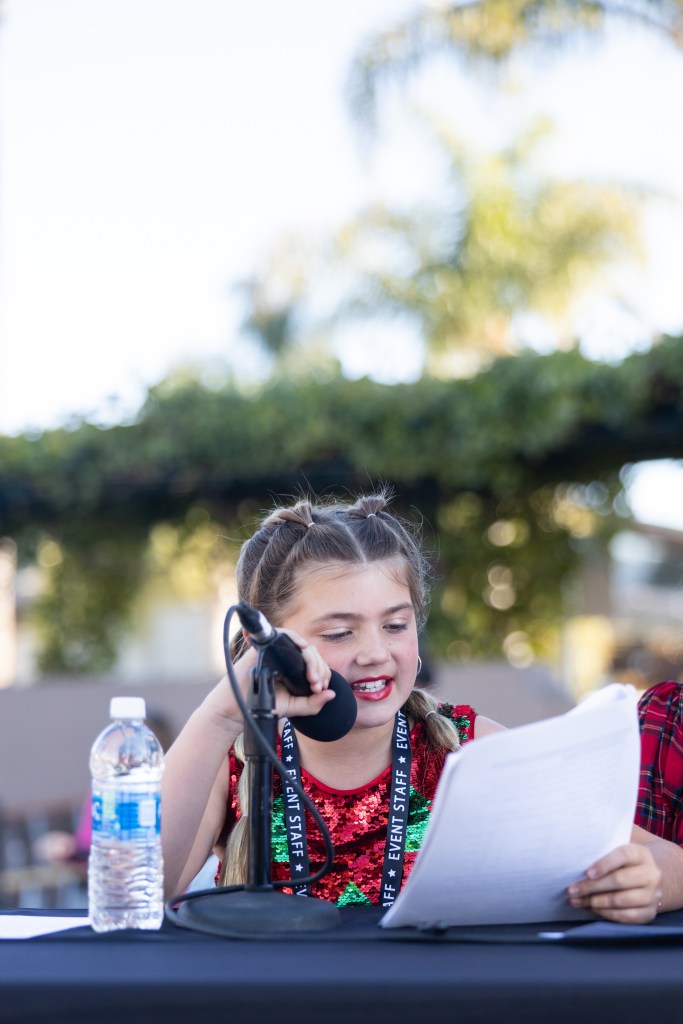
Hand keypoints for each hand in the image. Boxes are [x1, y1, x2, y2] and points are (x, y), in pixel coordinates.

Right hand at [208, 629, 334, 729]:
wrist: (241, 710)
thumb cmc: (266, 706)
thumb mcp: (294, 707)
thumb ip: (313, 704)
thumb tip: (332, 693)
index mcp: (296, 670)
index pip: (316, 664)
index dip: (323, 674)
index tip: (320, 689)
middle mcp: (288, 659)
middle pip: (311, 654)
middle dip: (319, 669)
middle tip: (315, 686)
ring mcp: (277, 652)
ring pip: (301, 645)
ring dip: (311, 660)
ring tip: (311, 678)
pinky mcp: (266, 647)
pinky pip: (283, 634)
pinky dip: (294, 638)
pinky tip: (302, 648)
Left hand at [567, 843, 662, 923]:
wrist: (648, 878)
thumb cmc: (624, 862)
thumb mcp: (618, 851)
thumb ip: (603, 851)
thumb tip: (577, 856)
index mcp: (641, 854)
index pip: (623, 855)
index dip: (604, 864)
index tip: (587, 872)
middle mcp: (651, 874)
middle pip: (619, 880)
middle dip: (592, 886)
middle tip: (572, 890)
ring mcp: (652, 895)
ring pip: (622, 900)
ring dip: (596, 902)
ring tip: (578, 901)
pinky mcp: (649, 912)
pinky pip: (627, 916)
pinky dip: (607, 914)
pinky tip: (593, 909)